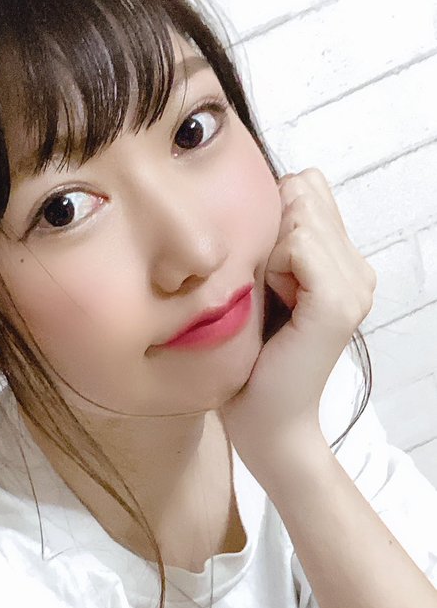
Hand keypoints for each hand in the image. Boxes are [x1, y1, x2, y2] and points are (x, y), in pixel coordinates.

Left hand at [219, 168, 375, 479]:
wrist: (263, 422)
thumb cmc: (248, 360)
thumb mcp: (257, 284)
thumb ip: (269, 238)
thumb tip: (255, 185)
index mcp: (344, 264)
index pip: (308, 186)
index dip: (272, 217)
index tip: (261, 273)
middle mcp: (359, 271)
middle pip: (304, 192)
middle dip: (270, 231)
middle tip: (265, 289)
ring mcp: (355, 286)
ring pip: (298, 215)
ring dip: (268, 253)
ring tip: (270, 301)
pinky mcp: (338, 302)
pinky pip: (297, 244)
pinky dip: (272, 268)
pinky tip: (273, 305)